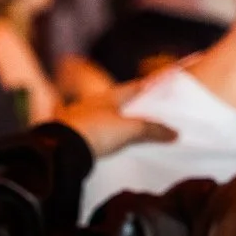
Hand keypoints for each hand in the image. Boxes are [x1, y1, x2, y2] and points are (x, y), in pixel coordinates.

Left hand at [61, 86, 177, 157]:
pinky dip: (107, 135)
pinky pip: (96, 132)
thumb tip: (173, 133)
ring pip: (106, 117)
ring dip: (120, 121)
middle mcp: (94, 104)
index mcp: (108, 96)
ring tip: (136, 130)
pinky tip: (112, 143)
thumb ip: (151, 130)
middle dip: (136, 106)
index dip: (150, 86)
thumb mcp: (129, 129)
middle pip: (120, 102)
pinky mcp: (75, 135)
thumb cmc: (95, 131)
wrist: (61, 150)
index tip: (163, 85)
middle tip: (153, 112)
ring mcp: (82, 119)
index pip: (134, 87)